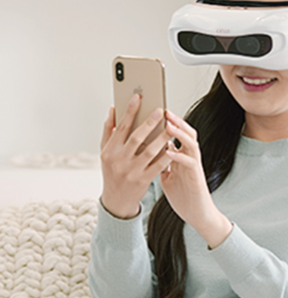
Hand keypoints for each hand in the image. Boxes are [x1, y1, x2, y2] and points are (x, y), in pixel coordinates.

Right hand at [100, 94, 171, 218]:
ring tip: (171, 127)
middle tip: (160, 111)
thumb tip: (112, 109)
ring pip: (149, 151)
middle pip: (136, 138)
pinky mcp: (143, 180)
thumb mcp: (105, 152)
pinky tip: (172, 146)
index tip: (138, 97)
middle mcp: (119, 160)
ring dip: (161, 138)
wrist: (116, 200)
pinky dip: (166, 155)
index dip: (129, 111)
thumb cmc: (112, 171)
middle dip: (149, 123)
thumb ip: (108, 130)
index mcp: (109, 151)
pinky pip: (158, 166)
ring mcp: (131, 171)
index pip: (121, 127)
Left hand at [160, 110, 232, 248]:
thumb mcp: (168, 176)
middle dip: (176, 121)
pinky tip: (169, 151)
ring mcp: (194, 166)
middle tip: (164, 110)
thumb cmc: (182, 196)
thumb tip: (149, 152)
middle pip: (187, 133)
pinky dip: (179, 156)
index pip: (178, 134)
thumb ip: (161, 163)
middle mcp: (190, 158)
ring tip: (168, 125)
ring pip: (191, 143)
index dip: (170, 122)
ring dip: (180, 133)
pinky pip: (189, 163)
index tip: (156, 112)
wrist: (197, 214)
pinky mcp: (196, 177)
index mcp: (182, 157)